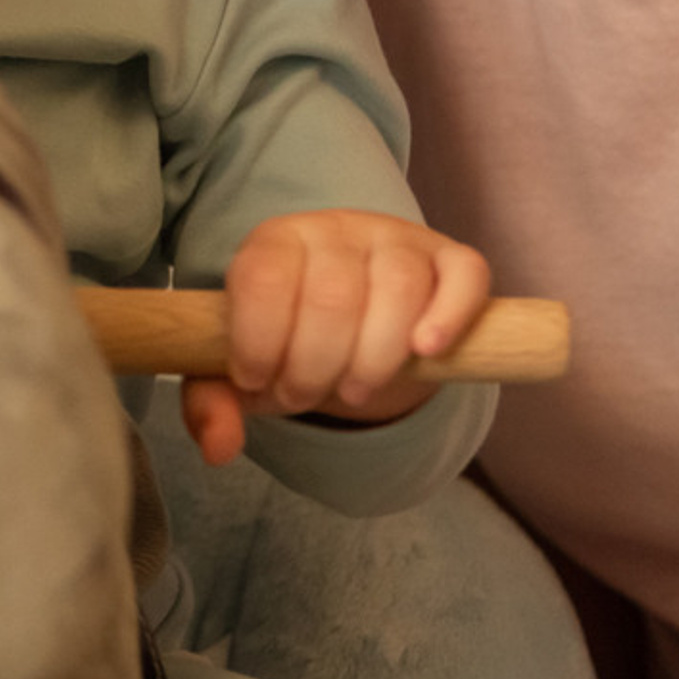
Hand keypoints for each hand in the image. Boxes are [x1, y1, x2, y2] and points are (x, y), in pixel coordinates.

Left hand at [180, 210, 489, 467]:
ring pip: (397, 286)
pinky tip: (426, 351)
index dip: (258, 341)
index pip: (264, 277)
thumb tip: (218, 449)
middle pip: (332, 293)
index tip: (258, 381)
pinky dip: (449, 314)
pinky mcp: (451, 261)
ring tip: (353, 390)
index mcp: (277, 241)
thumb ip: (215, 401)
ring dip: (374, 356)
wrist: (353, 315)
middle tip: (306, 396)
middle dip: (313, 365)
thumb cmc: (291, 338)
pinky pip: (463, 274)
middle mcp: (337, 229)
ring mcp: (399, 241)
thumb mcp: (244, 366)